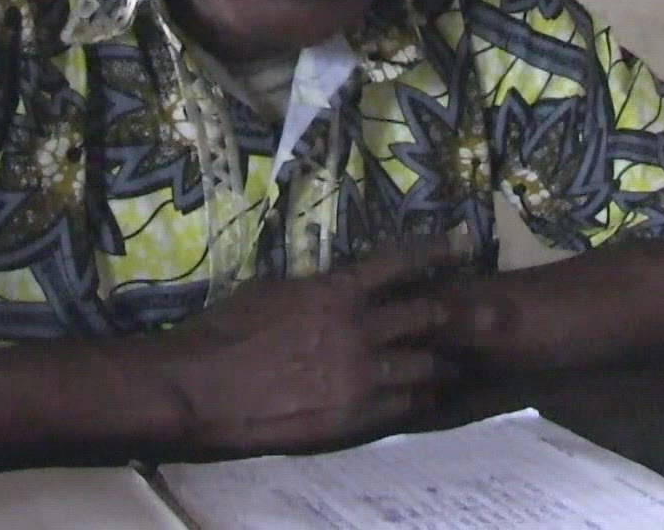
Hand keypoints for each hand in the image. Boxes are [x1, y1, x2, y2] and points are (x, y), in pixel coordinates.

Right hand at [158, 235, 457, 451]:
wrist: (200, 389)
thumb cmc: (224, 333)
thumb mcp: (272, 291)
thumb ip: (315, 290)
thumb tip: (334, 286)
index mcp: (335, 291)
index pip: (400, 262)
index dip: (436, 251)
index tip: (460, 247)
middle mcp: (359, 329)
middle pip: (427, 314)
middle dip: (449, 313)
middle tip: (464, 315)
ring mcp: (362, 376)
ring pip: (426, 365)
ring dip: (440, 363)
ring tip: (450, 364)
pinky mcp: (356, 417)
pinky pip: (407, 405)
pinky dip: (419, 398)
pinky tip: (423, 397)